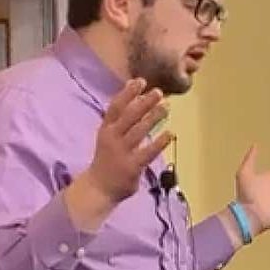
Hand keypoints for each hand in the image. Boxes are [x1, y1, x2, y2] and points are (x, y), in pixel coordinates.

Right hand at [82, 78, 172, 202]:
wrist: (98, 188)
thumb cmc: (107, 159)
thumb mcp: (109, 136)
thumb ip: (121, 120)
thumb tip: (138, 97)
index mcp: (106, 129)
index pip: (116, 107)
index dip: (128, 93)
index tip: (141, 81)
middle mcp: (112, 138)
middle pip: (129, 116)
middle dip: (144, 102)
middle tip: (159, 92)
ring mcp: (122, 152)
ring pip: (139, 131)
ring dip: (153, 117)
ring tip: (167, 107)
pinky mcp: (132, 166)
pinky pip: (148, 152)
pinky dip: (160, 142)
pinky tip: (171, 133)